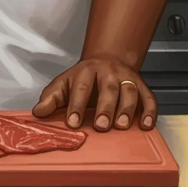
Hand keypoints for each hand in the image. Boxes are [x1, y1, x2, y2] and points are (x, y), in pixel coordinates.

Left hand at [31, 54, 157, 131]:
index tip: (73, 123)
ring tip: (121, 126)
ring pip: (129, 91)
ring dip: (127, 109)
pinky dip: (150, 111)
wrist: (106, 60)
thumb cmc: (83, 79)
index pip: (81, 87)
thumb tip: (37, 112)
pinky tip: (146, 125)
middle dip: (104, 108)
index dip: (76, 106)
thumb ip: (51, 98)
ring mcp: (126, 78)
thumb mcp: (64, 84)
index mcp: (86, 70)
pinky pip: (148, 98)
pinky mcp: (141, 86)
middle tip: (100, 126)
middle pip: (107, 88)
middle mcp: (108, 72)